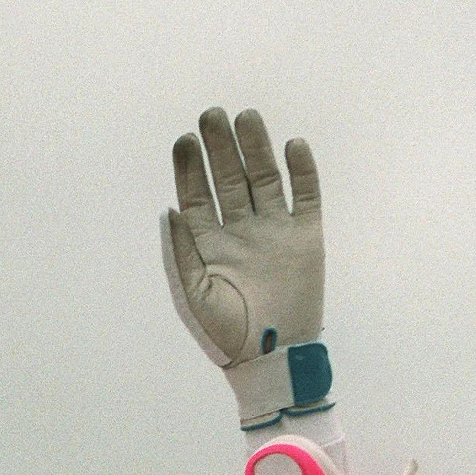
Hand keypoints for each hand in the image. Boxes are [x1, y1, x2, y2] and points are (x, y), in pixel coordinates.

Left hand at [161, 108, 328, 426]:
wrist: (270, 359)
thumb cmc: (224, 335)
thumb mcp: (192, 296)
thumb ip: (178, 253)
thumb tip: (169, 210)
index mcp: (210, 245)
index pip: (198, 197)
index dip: (190, 168)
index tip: (185, 141)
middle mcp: (241, 232)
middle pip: (230, 179)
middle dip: (221, 148)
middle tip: (211, 115)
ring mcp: (274, 232)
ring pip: (265, 178)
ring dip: (256, 148)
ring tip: (246, 117)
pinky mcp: (306, 238)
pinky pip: (307, 195)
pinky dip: (302, 169)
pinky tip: (292, 145)